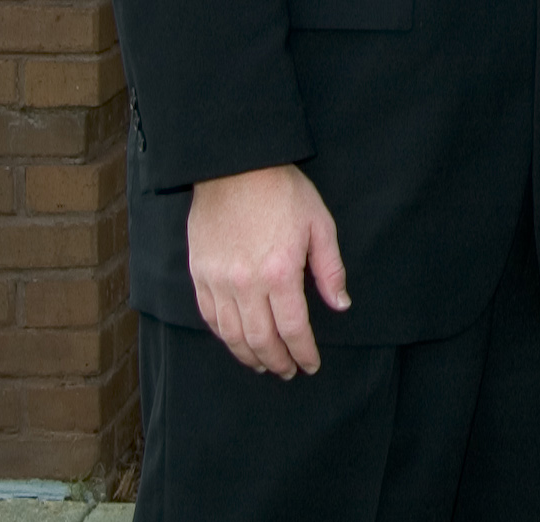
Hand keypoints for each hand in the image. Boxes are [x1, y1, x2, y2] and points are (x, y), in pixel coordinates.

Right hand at [186, 163, 349, 377]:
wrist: (236, 167)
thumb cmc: (284, 192)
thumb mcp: (320, 225)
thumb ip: (330, 269)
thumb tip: (340, 305)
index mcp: (280, 273)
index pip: (293, 328)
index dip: (303, 352)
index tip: (311, 365)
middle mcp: (245, 284)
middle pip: (260, 339)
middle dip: (277, 361)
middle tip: (288, 372)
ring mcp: (218, 281)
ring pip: (231, 334)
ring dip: (248, 356)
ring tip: (264, 365)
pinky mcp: (199, 274)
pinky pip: (209, 316)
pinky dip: (224, 336)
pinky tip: (236, 341)